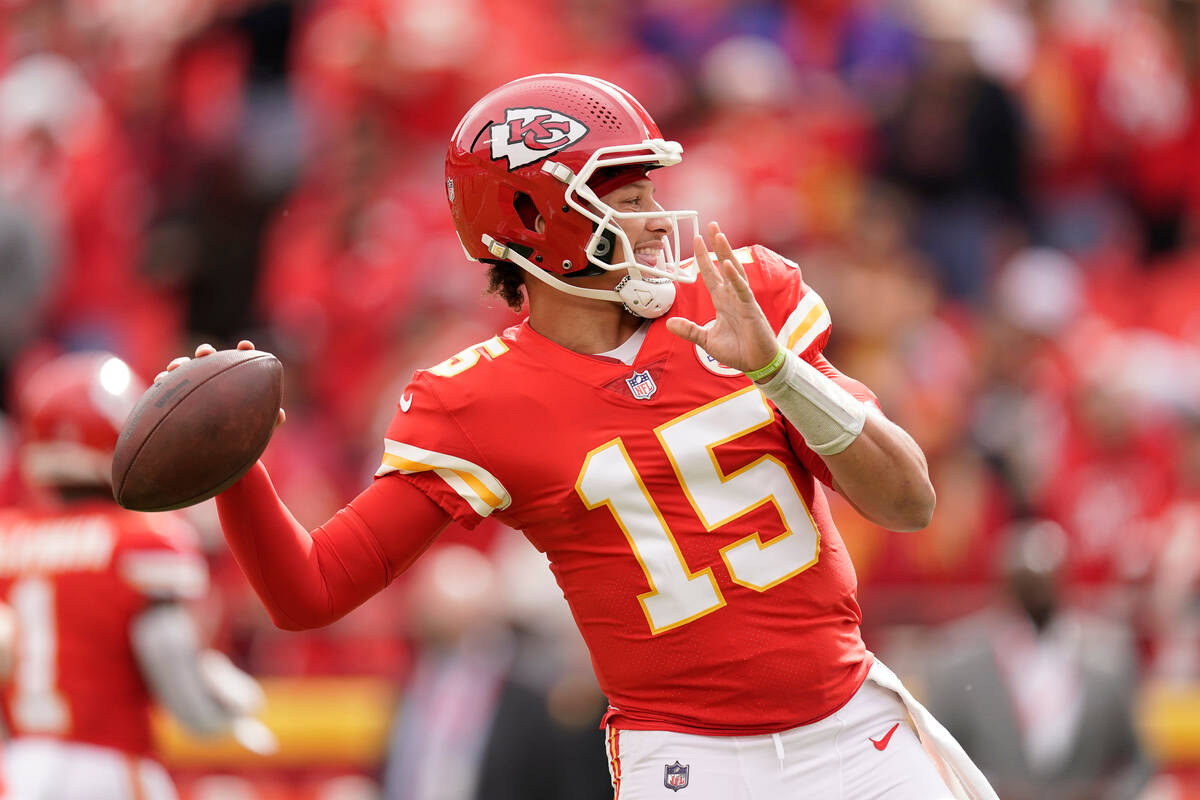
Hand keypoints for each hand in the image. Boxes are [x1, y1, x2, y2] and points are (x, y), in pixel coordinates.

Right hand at [156, 340, 286, 427]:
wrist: (213, 453)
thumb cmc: (238, 437)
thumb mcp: (255, 430)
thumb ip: (268, 421)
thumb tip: (281, 416)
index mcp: (234, 383)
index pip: (240, 361)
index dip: (244, 351)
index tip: (246, 346)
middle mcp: (212, 381)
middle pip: (209, 360)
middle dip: (206, 352)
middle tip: (204, 353)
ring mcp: (191, 388)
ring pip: (184, 371)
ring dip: (180, 364)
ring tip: (176, 367)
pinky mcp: (173, 398)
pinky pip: (165, 387)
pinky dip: (163, 382)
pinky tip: (160, 381)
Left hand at [665, 222, 779, 375]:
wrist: (756, 365)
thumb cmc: (737, 351)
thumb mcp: (706, 340)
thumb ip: (689, 330)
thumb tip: (669, 323)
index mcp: (722, 301)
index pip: (710, 274)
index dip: (703, 257)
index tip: (697, 239)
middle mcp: (733, 296)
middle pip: (724, 264)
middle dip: (717, 245)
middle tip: (712, 224)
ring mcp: (743, 300)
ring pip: (734, 271)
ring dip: (726, 253)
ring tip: (719, 235)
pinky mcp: (751, 309)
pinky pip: (742, 290)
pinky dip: (735, 277)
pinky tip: (727, 264)